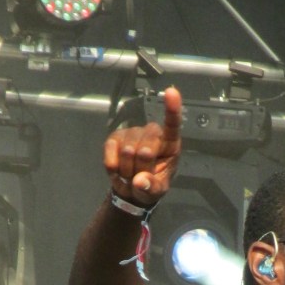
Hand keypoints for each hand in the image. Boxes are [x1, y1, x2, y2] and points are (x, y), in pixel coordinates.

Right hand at [105, 86, 181, 205]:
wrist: (131, 190)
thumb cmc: (150, 186)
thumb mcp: (156, 192)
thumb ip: (151, 188)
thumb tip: (139, 181)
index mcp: (170, 144)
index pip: (173, 125)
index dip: (172, 109)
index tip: (171, 92)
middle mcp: (152, 133)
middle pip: (146, 147)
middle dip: (141, 168)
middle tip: (140, 178)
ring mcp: (132, 133)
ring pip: (128, 151)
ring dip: (127, 170)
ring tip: (130, 175)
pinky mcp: (115, 137)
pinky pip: (111, 151)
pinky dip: (113, 166)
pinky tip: (118, 170)